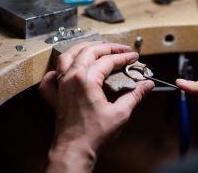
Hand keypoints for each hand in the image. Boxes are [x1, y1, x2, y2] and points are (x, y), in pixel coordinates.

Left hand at [39, 42, 153, 172]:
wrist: (74, 150)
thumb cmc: (94, 134)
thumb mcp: (120, 113)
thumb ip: (135, 95)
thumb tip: (147, 85)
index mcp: (86, 79)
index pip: (108, 60)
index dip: (123, 57)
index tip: (134, 57)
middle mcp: (71, 77)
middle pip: (89, 51)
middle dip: (108, 47)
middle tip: (121, 49)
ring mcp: (60, 85)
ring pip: (67, 56)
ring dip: (83, 48)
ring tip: (96, 47)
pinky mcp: (55, 96)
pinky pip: (50, 77)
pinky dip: (56, 70)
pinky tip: (64, 70)